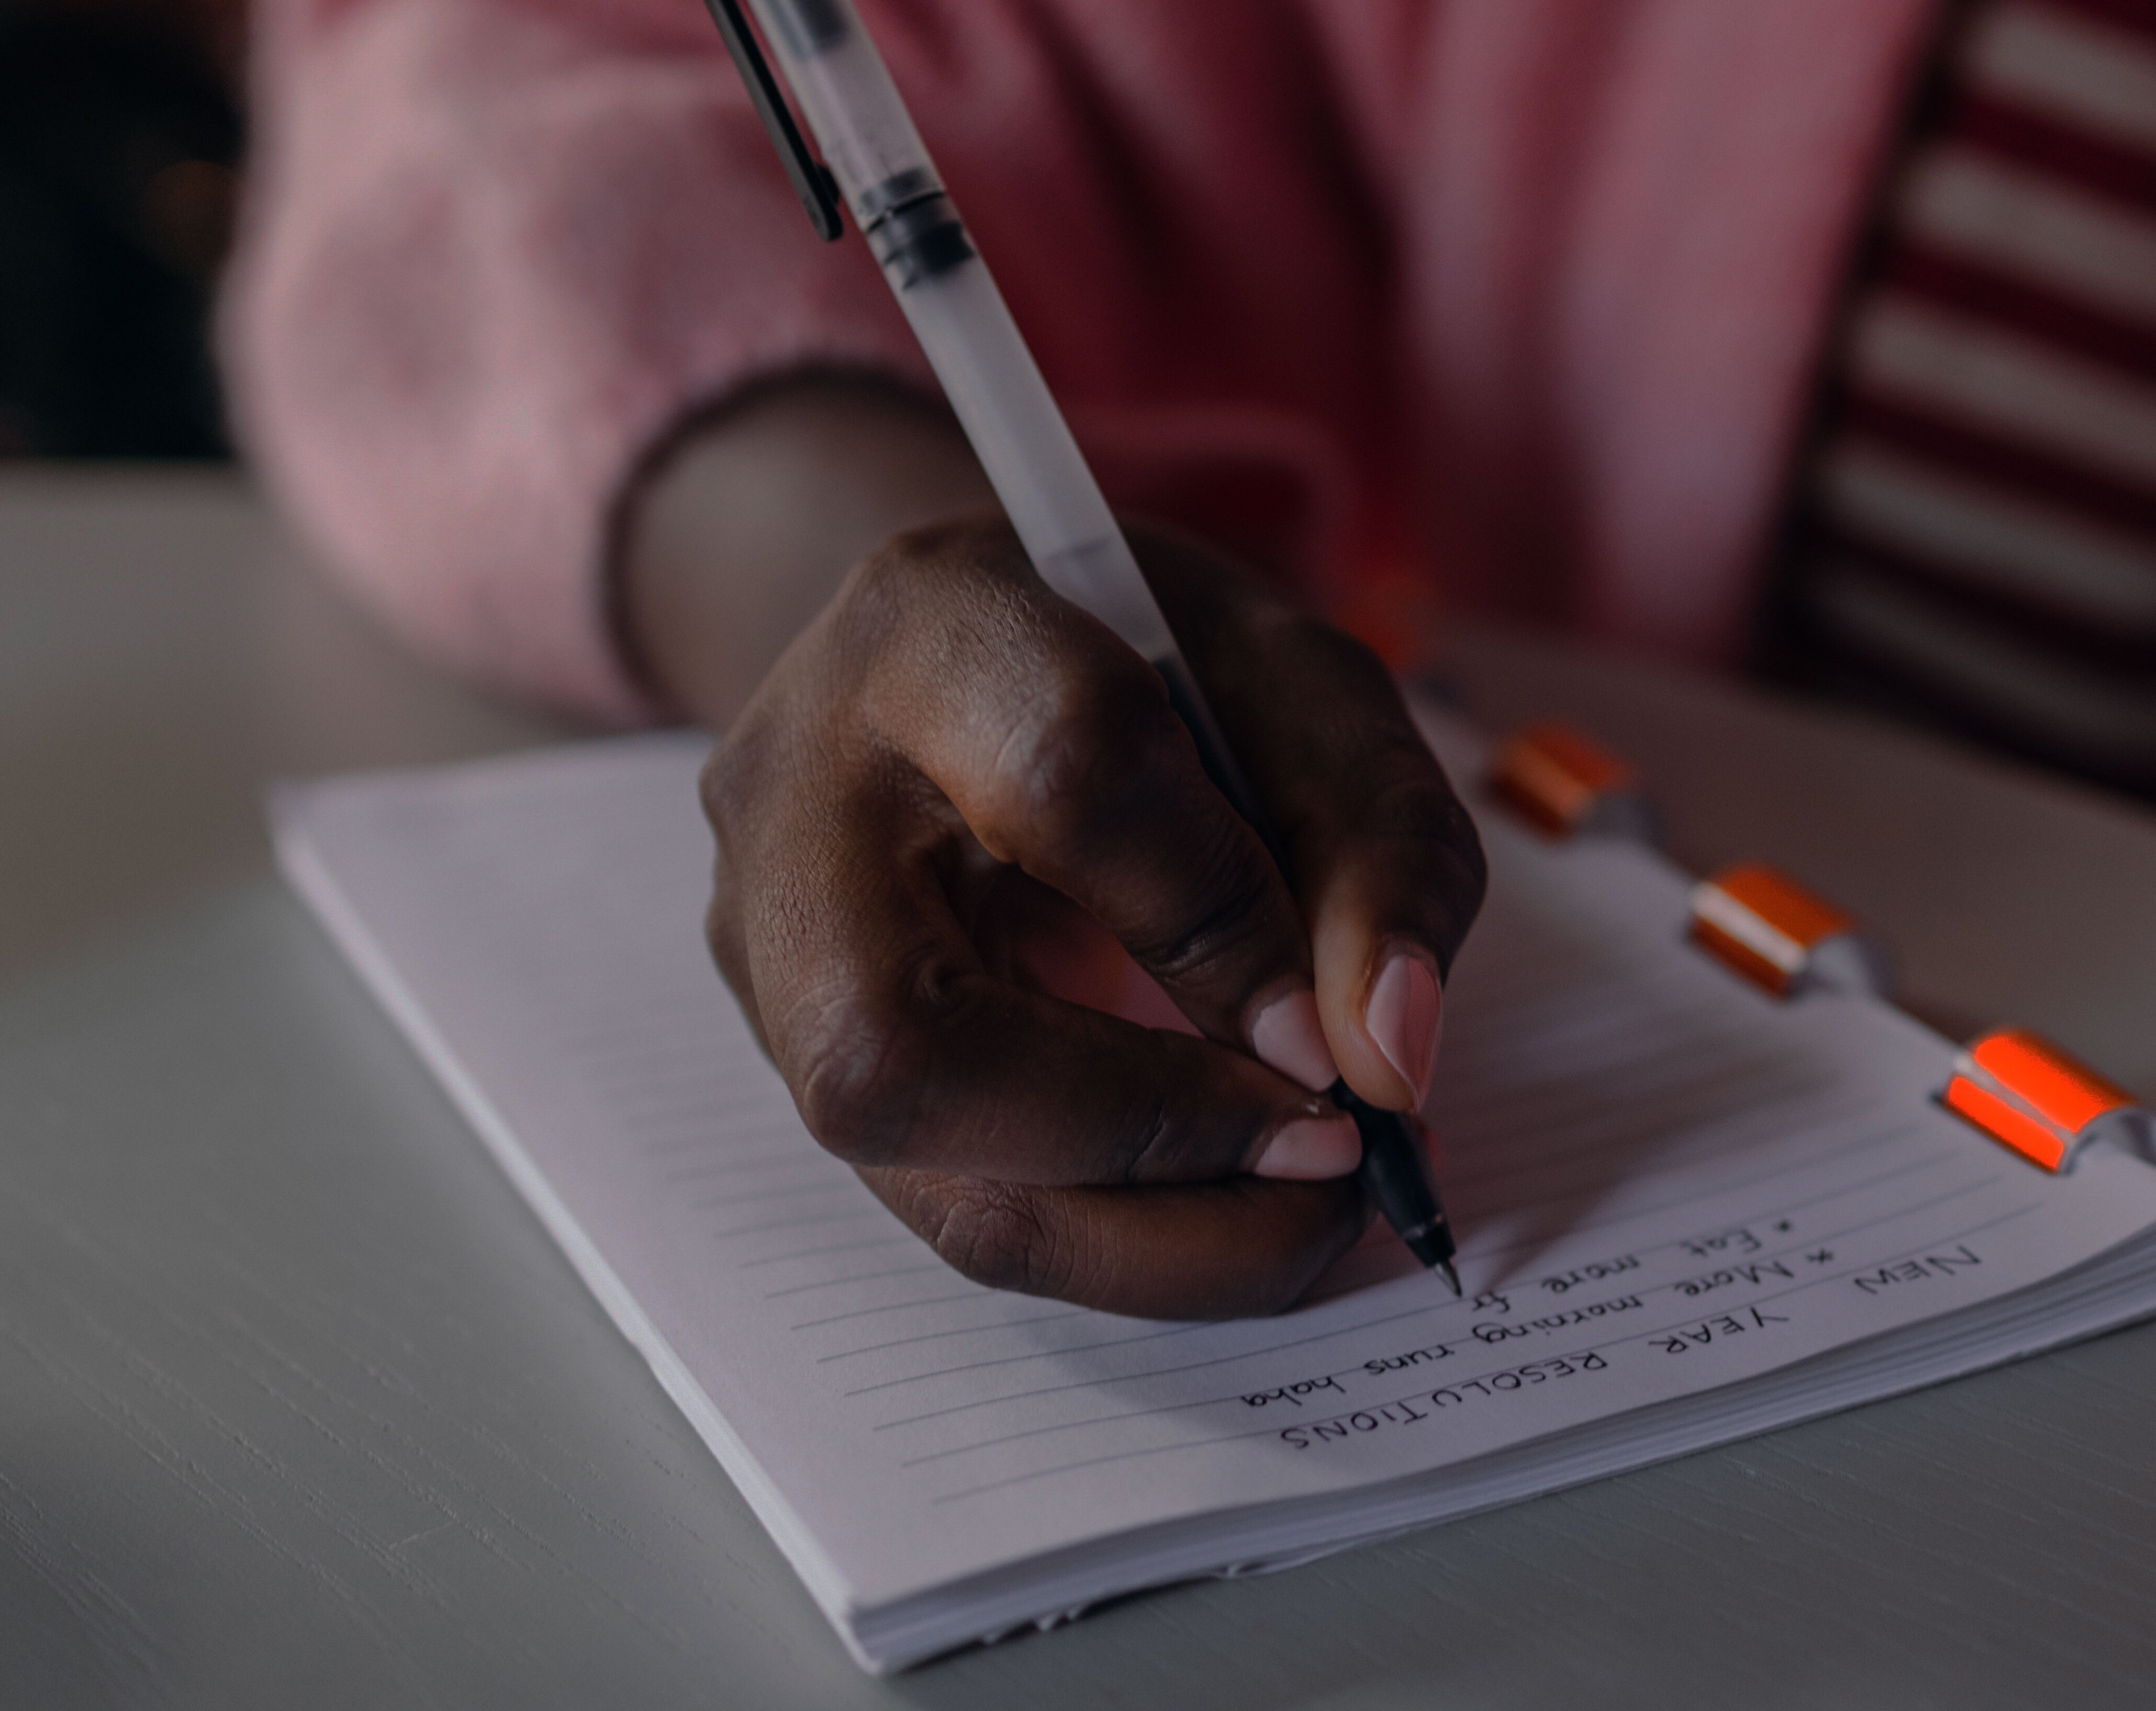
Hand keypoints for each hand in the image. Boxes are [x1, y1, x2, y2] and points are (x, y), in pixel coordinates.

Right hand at [639, 389, 1481, 1318]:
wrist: (979, 672)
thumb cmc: (1149, 668)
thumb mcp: (1309, 696)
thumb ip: (1379, 848)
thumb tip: (1387, 1057)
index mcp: (935, 624)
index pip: (1067, 782)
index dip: (1224, 929)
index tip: (1350, 1028)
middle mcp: (796, 801)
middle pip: (904, 1047)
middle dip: (1152, 1140)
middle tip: (1335, 1156)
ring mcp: (768, 952)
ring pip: (920, 1177)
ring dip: (1153, 1237)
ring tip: (1309, 1209)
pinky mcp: (802, 1067)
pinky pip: (958, 1210)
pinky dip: (1126, 1239)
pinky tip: (1234, 1205)